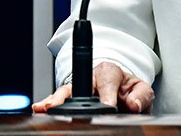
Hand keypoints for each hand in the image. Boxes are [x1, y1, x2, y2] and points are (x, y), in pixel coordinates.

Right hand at [31, 62, 154, 113]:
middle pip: (78, 84)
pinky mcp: (71, 99)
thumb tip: (133, 105)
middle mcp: (91, 78)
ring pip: (64, 92)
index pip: (108, 80)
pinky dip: (47, 104)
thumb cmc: (129, 89)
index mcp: (110, 72)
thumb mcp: (142, 89)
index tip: (108, 107)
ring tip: (44, 107)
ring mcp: (79, 89)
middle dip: (68, 94)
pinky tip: (39, 108)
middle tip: (59, 105)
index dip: (107, 95)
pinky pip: (57, 101)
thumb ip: (141, 96)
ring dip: (54, 100)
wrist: (120, 90)